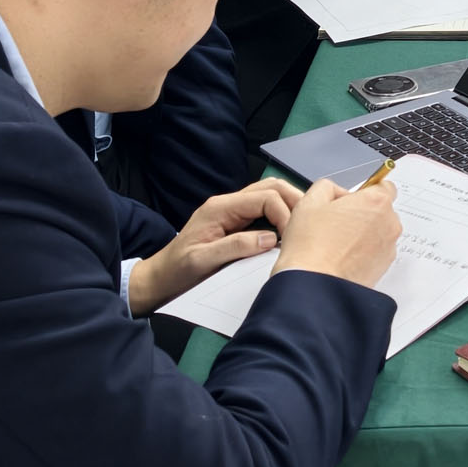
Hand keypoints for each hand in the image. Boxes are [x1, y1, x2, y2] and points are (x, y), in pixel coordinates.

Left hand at [128, 177, 308, 313]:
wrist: (159, 279)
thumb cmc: (177, 272)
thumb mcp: (202, 261)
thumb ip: (235, 246)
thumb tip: (270, 238)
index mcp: (220, 208)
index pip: (265, 197)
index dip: (285, 214)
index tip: (293, 238)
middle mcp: (228, 203)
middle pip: (272, 187)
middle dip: (294, 201)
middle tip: (308, 225)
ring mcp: (232, 210)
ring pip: (271, 193)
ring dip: (290, 206)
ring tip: (303, 226)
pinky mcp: (236, 221)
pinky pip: (265, 208)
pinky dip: (282, 214)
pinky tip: (289, 230)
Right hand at [270, 175, 404, 289]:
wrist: (312, 285)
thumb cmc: (310, 245)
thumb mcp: (309, 202)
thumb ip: (327, 187)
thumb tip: (336, 192)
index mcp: (376, 202)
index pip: (383, 186)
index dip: (364, 192)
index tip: (349, 201)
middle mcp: (390, 223)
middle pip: (380, 211)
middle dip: (361, 214)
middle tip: (335, 224)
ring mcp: (389, 247)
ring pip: (378, 233)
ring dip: (362, 235)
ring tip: (335, 245)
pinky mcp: (383, 268)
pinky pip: (375, 253)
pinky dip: (362, 254)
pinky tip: (341, 259)